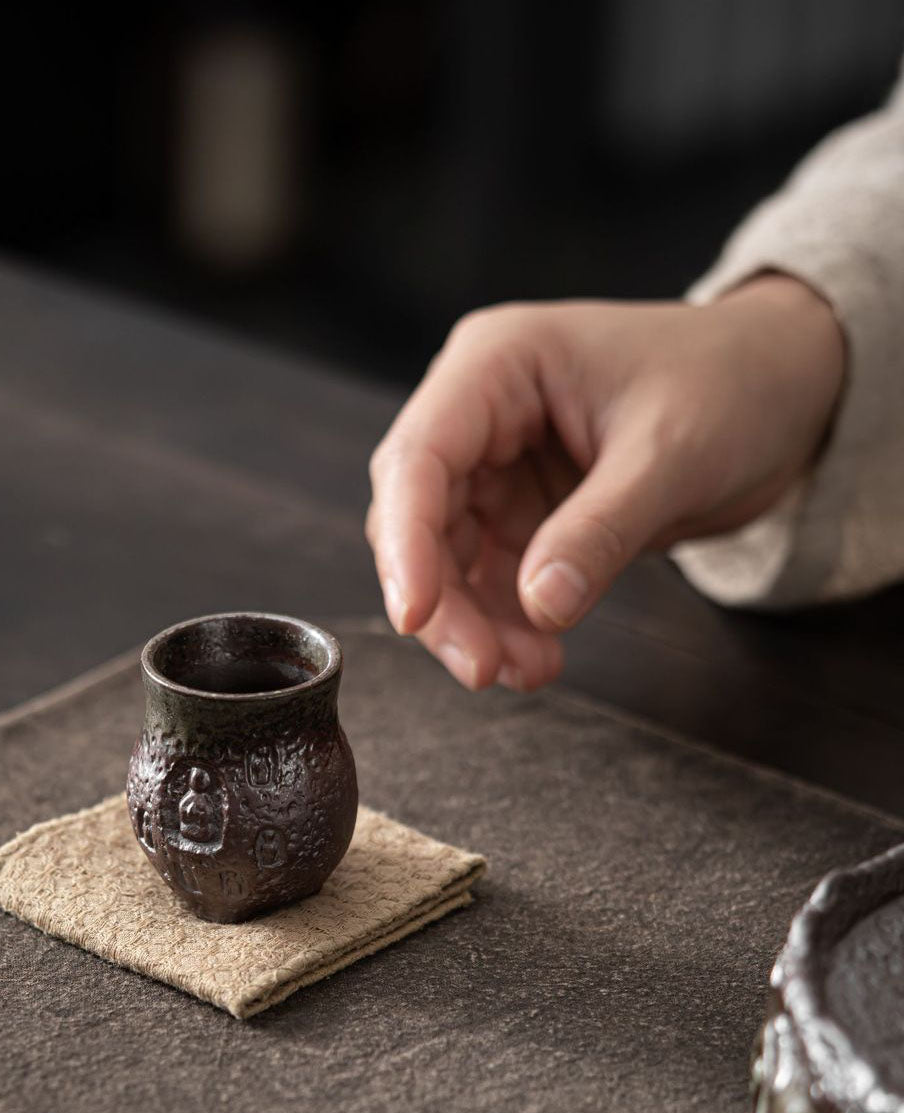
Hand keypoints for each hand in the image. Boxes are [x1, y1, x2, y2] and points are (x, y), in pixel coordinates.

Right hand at [365, 275, 844, 690]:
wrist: (784, 389)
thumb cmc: (733, 383)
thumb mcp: (672, 454)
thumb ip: (601, 530)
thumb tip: (539, 606)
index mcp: (498, 364)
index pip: (419, 456)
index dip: (405, 539)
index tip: (414, 613)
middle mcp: (480, 413)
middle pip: (417, 516)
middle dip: (441, 600)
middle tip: (481, 668)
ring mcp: (495, 465)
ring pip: (444, 559)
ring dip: (471, 623)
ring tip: (527, 671)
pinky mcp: (519, 512)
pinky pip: (488, 578)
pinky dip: (503, 624)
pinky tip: (538, 657)